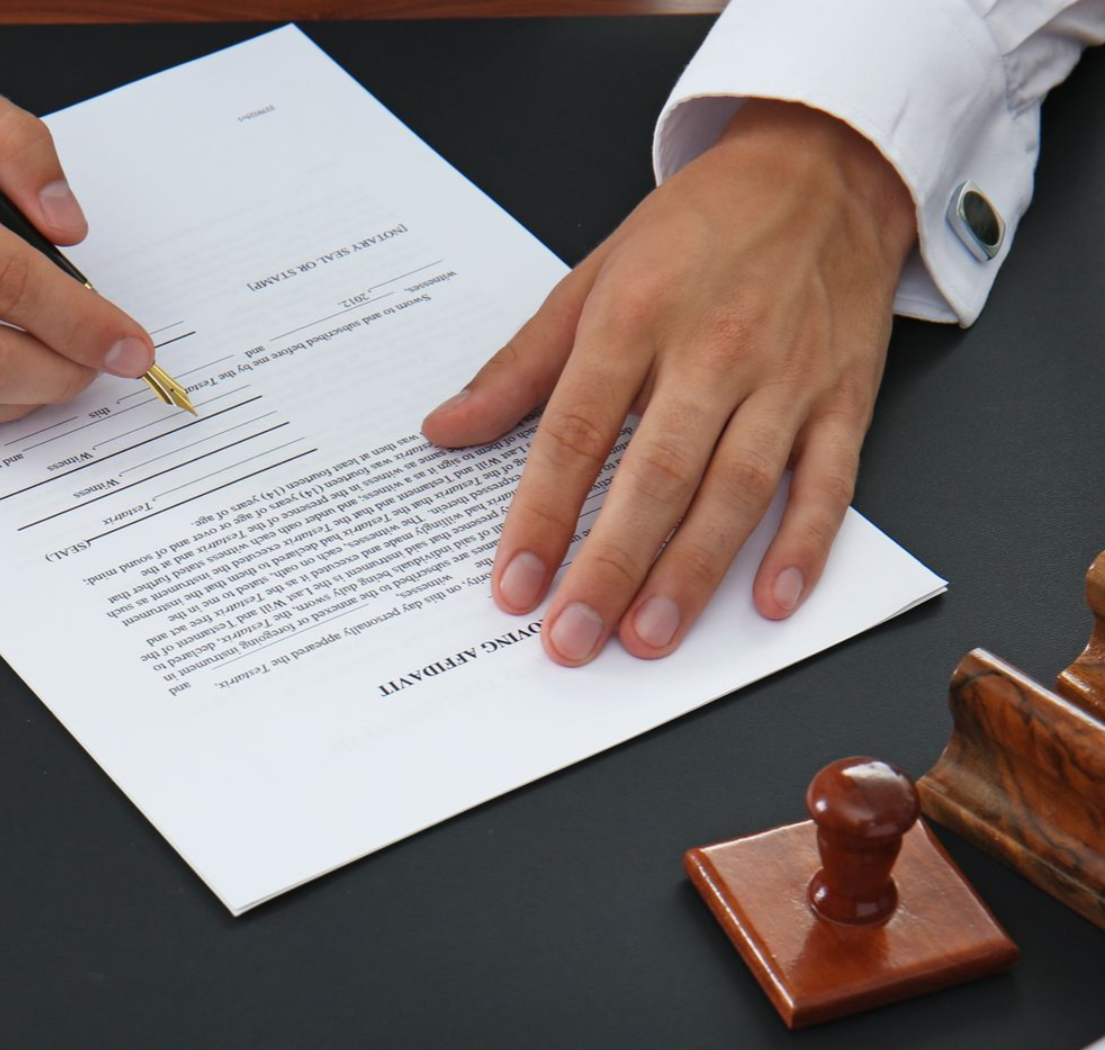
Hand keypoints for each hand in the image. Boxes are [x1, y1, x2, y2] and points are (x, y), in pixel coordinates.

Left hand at [422, 102, 916, 664]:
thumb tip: (446, 428)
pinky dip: (804, 545)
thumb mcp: (591, 278)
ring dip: (691, 573)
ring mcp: (786, 378)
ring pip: (736, 491)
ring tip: (648, 638)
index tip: (512, 585)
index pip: (575, 434)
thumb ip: (520, 366)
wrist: (821, 168)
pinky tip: (771, 601)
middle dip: (609, 567)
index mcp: (635, 318)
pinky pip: (828, 481)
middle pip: (655, 477)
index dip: (540, 516)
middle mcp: (712, 351)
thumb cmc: (698, 228)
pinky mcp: (846, 396)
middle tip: (572, 638)